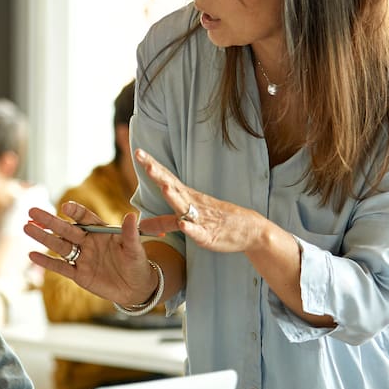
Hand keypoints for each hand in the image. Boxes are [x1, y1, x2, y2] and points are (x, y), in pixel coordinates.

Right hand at [24, 203, 160, 305]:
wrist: (136, 288)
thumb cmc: (138, 264)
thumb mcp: (135, 249)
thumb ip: (130, 234)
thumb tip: (131, 215)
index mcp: (101, 232)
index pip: (85, 218)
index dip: (76, 212)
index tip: (65, 207)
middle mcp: (88, 242)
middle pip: (66, 229)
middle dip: (49, 221)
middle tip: (32, 211)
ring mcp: (82, 258)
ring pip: (59, 245)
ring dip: (43, 237)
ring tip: (26, 227)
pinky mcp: (79, 275)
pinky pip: (61, 267)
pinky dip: (47, 262)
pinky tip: (32, 255)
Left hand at [134, 148, 262, 252]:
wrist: (250, 230)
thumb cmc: (217, 222)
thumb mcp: (188, 220)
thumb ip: (165, 221)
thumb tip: (142, 224)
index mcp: (188, 197)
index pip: (167, 178)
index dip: (152, 166)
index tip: (138, 152)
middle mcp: (193, 204)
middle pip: (172, 186)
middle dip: (157, 174)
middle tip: (143, 159)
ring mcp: (201, 219)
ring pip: (184, 207)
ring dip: (173, 197)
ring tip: (163, 186)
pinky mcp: (209, 236)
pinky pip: (199, 232)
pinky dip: (191, 228)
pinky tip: (183, 224)